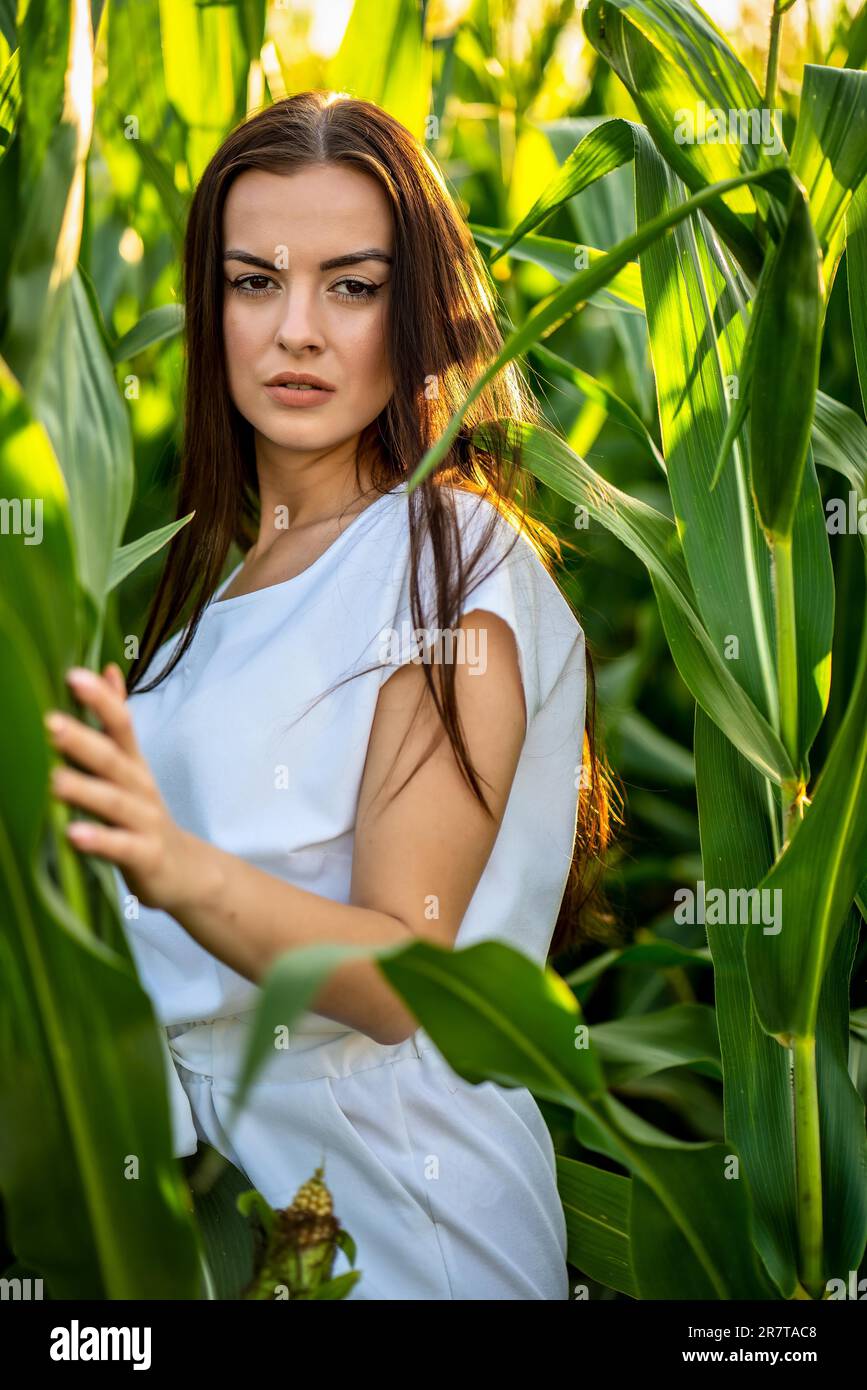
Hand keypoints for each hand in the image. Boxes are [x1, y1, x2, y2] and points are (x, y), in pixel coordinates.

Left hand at [45, 663, 190, 912]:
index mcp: (133, 764)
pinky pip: (121, 847)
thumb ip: (116, 720)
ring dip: (86, 790)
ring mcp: (145, 822)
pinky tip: (73, 834)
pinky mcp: (146, 856)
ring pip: (115, 803)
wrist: (185, 870)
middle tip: (50, 722)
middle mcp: (141, 788)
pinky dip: (99, 840)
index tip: (73, 675)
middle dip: (83, 740)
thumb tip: (107, 669)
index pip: (121, 724)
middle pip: (113, 760)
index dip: (100, 700)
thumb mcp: (132, 764)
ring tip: (54, 780)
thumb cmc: (144, 814)